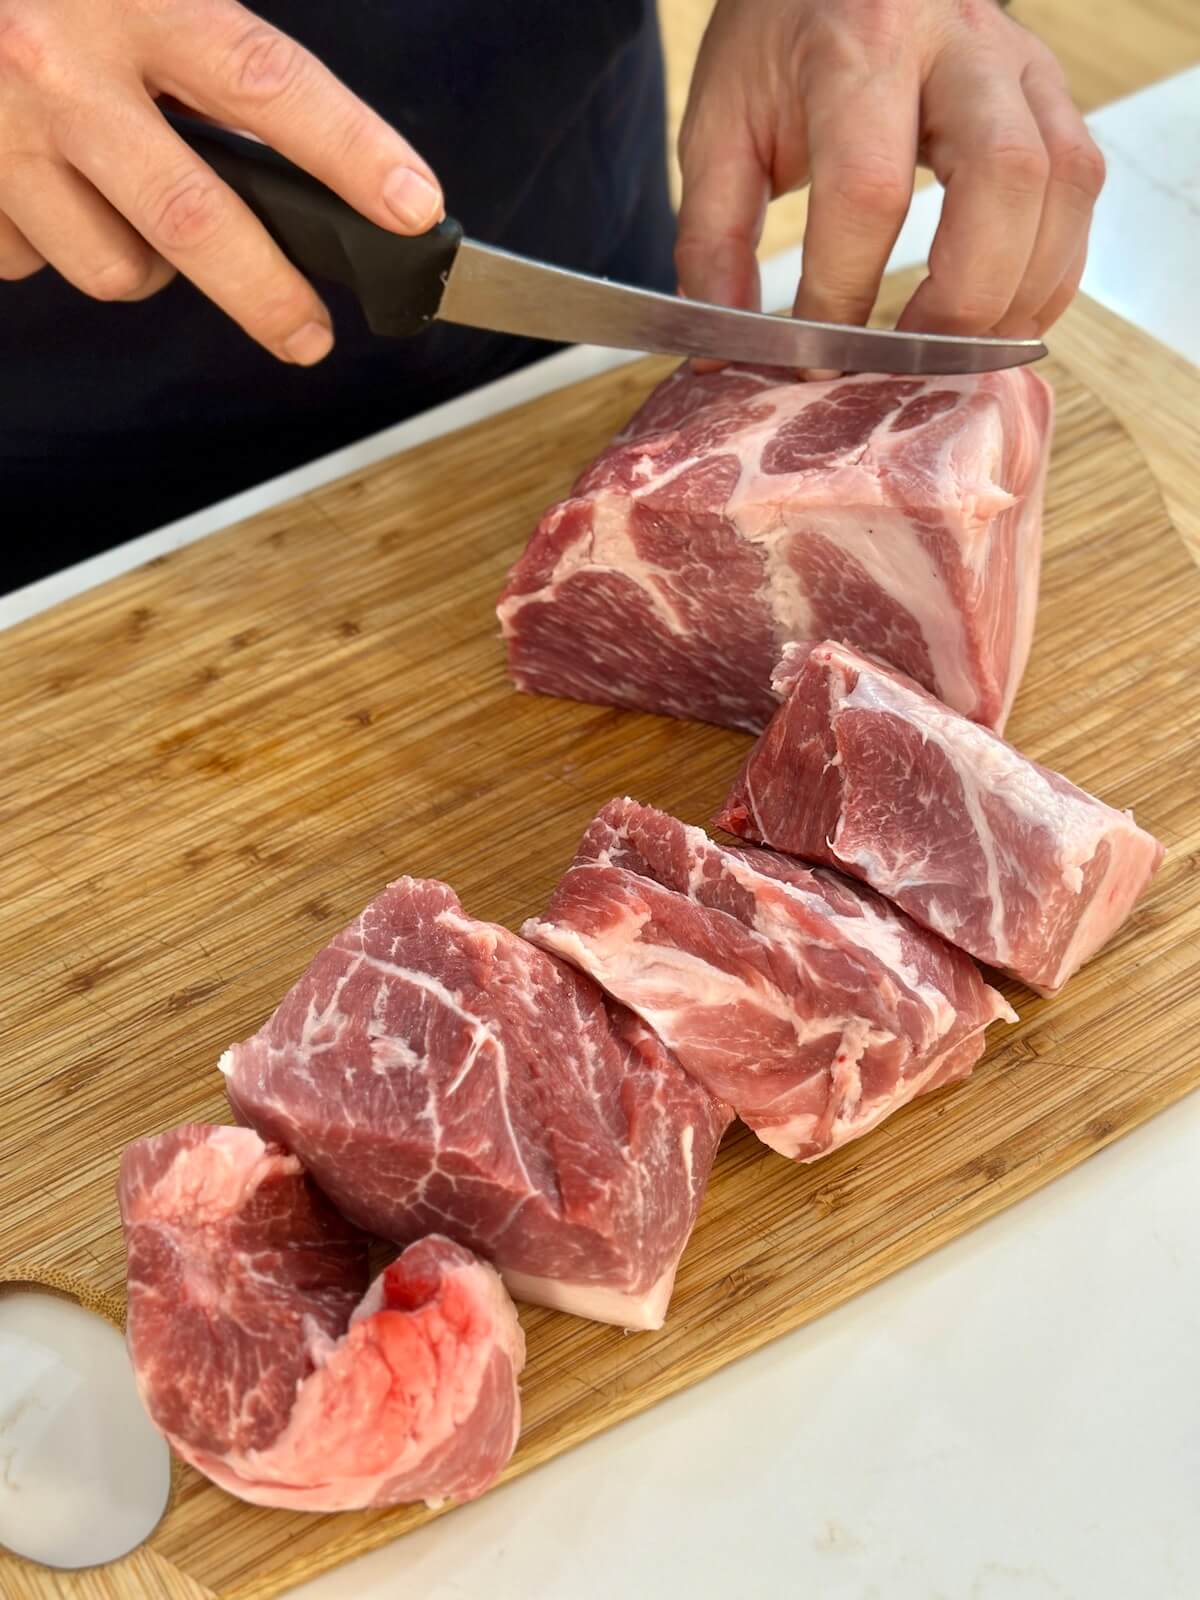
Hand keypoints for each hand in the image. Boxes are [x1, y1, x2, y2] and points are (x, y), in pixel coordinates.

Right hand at [0, 0, 442, 362]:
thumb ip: (210, 55)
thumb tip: (312, 161)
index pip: (268, 85)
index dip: (351, 152)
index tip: (412, 207)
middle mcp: (61, 68)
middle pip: (194, 220)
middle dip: (267, 296)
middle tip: (309, 334)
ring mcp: (2, 136)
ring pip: (116, 267)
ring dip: (148, 266)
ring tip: (134, 210)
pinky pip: (35, 264)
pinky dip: (59, 248)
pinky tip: (53, 195)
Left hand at [675, 0, 1104, 337]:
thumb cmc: (779, 43)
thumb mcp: (720, 127)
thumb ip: (713, 237)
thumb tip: (721, 349)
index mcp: (859, 47)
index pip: (870, 188)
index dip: (845, 291)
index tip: (814, 359)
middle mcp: (957, 44)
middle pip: (1003, 177)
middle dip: (963, 296)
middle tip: (910, 363)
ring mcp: (1018, 63)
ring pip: (1063, 182)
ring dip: (1021, 289)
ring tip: (960, 354)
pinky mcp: (1049, 88)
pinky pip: (1080, 186)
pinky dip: (1052, 266)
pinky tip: (1000, 312)